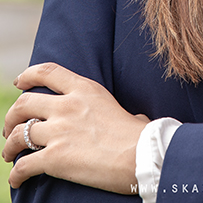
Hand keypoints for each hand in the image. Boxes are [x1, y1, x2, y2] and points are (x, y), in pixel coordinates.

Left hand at [2, 63, 149, 192]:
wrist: (141, 155)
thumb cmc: (140, 135)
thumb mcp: (125, 109)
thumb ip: (119, 113)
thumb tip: (135, 120)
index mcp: (85, 89)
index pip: (48, 72)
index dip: (28, 75)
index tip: (19, 82)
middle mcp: (68, 105)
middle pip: (25, 103)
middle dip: (12, 116)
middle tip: (11, 128)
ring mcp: (59, 130)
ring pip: (19, 134)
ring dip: (9, 146)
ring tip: (9, 154)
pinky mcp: (54, 157)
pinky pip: (24, 165)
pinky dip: (16, 174)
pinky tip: (17, 180)